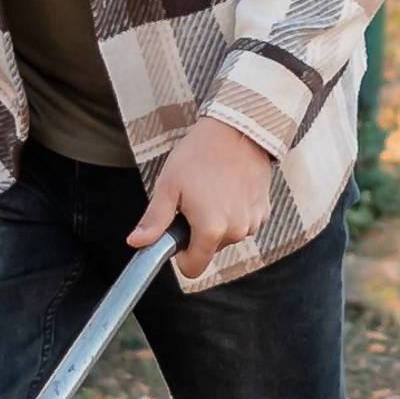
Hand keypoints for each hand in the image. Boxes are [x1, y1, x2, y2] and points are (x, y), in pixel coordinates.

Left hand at [132, 114, 271, 279]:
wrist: (238, 130)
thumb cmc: (199, 155)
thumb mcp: (168, 186)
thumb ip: (154, 220)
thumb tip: (135, 243)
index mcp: (210, 230)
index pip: (193, 268)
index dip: (180, 255)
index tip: (177, 231)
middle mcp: (235, 231)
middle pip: (209, 250)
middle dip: (198, 232)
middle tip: (193, 200)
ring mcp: (253, 222)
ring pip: (226, 236)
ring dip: (217, 221)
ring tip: (211, 190)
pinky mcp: (264, 211)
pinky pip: (242, 223)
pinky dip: (234, 212)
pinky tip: (228, 188)